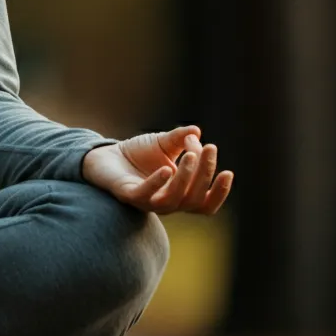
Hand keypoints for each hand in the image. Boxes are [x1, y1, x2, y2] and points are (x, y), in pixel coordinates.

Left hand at [81, 124, 233, 214]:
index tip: (228, 172)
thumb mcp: (164, 142)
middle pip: (193, 199)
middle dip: (204, 174)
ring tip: (190, 154)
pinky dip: (157, 183)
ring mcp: (148, 201)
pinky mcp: (128, 196)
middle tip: (208, 149)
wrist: (106, 156)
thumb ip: (181, 138)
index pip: (204, 204)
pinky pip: (145, 195)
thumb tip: (196, 132)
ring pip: (173, 200)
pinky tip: (166, 168)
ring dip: (185, 178)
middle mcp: (166, 202)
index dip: (218, 193)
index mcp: (180, 193)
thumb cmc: (139, 153)